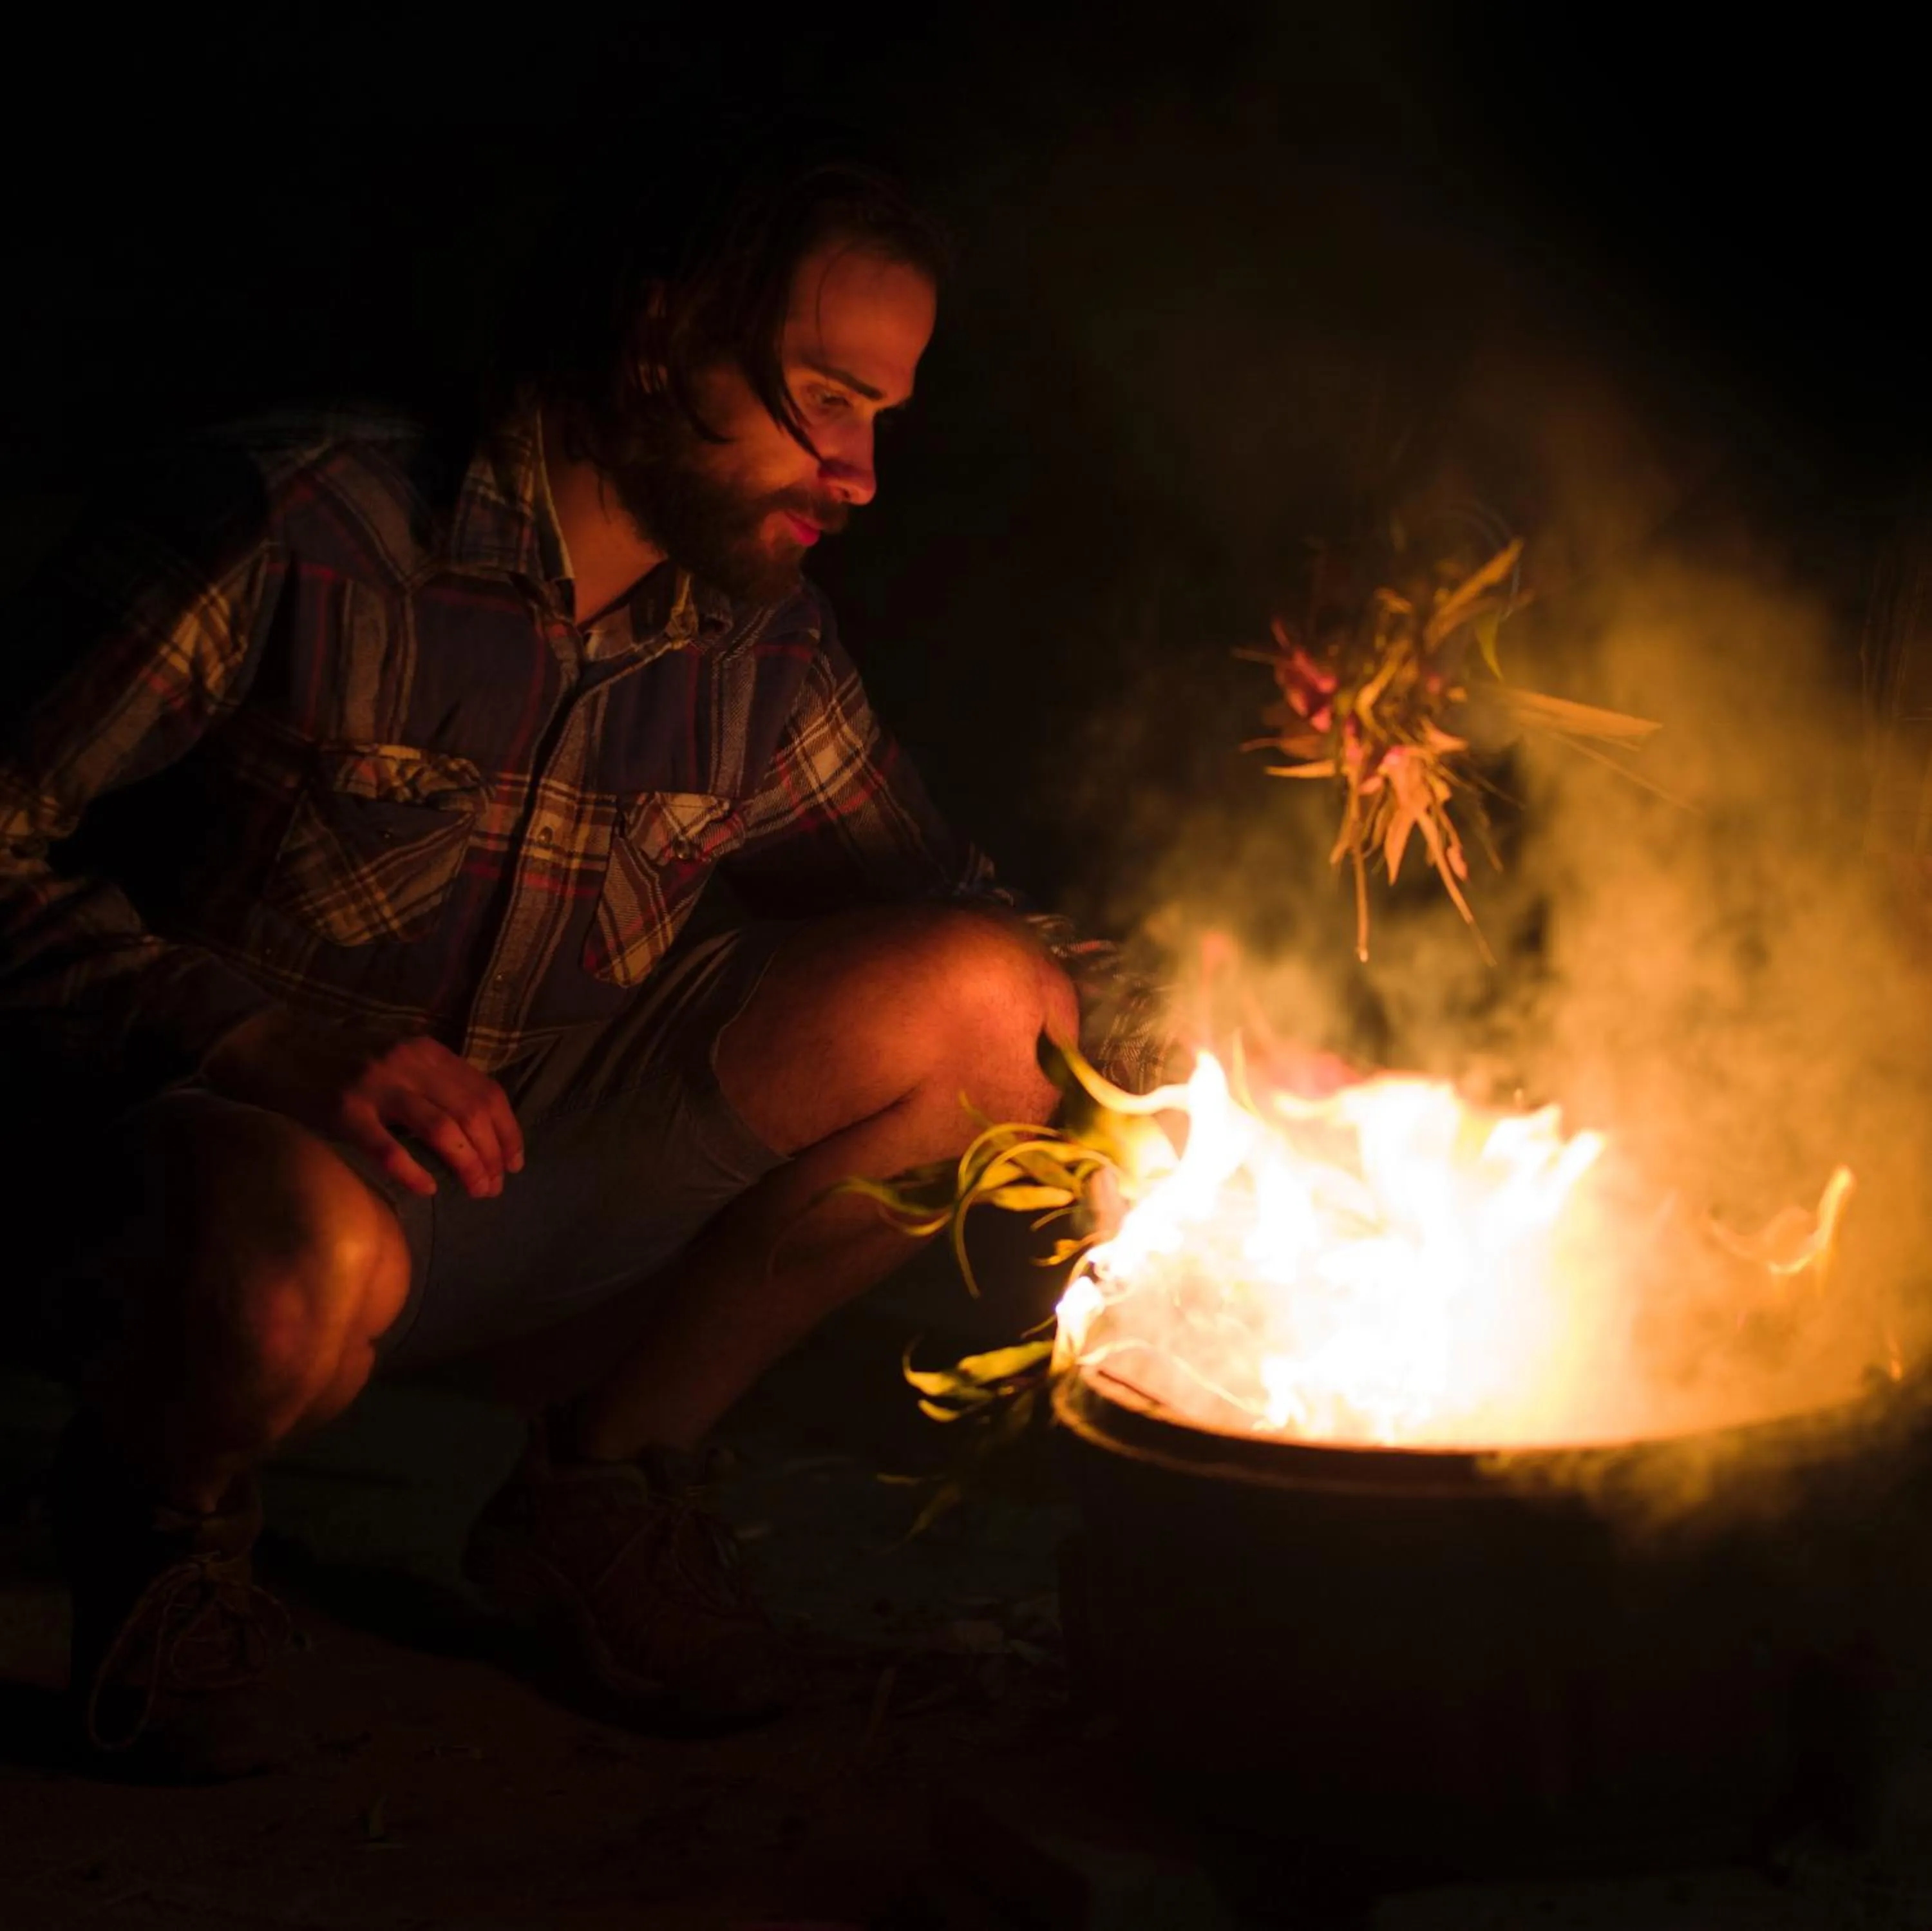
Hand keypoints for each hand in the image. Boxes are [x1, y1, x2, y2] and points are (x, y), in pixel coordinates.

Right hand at [204, 1009, 524, 1199]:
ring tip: (475, 1191)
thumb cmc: (339, 1060)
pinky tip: (428, 1189)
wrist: (271, 1047)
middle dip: (492, 1154)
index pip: (485, 1091)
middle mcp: (408, 1063)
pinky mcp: (343, 1110)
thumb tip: (476, 1128)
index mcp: (426, 1051)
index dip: (507, 1130)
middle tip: (494, 1187)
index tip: (514, 1161)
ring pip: (442, 1129)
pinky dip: (413, 1171)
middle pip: (471, 1112)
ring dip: (467, 1165)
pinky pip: (388, 1148)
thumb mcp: (396, 1058)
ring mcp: (376, 1085)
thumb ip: (433, 1082)